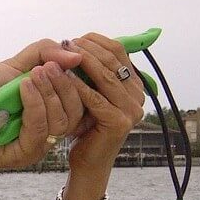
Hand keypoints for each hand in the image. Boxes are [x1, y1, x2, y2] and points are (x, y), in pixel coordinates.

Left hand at [0, 39, 86, 168]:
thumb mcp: (15, 65)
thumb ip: (44, 53)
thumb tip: (76, 56)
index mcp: (52, 112)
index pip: (82, 101)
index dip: (79, 79)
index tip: (70, 57)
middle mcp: (48, 132)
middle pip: (75, 113)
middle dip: (63, 85)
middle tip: (47, 67)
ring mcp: (36, 147)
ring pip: (60, 122)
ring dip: (49, 93)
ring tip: (33, 75)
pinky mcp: (21, 155)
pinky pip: (38, 131)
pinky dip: (34, 105)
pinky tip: (23, 88)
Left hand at [61, 33, 145, 174]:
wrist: (86, 161)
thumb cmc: (84, 126)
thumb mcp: (90, 93)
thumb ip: (92, 72)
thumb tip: (81, 44)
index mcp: (133, 83)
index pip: (118, 51)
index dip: (95, 41)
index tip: (74, 39)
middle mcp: (138, 94)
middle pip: (112, 60)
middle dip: (87, 49)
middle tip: (65, 43)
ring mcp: (132, 109)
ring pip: (105, 76)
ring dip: (82, 62)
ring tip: (61, 55)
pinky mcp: (119, 122)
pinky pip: (95, 98)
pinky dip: (77, 85)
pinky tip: (62, 76)